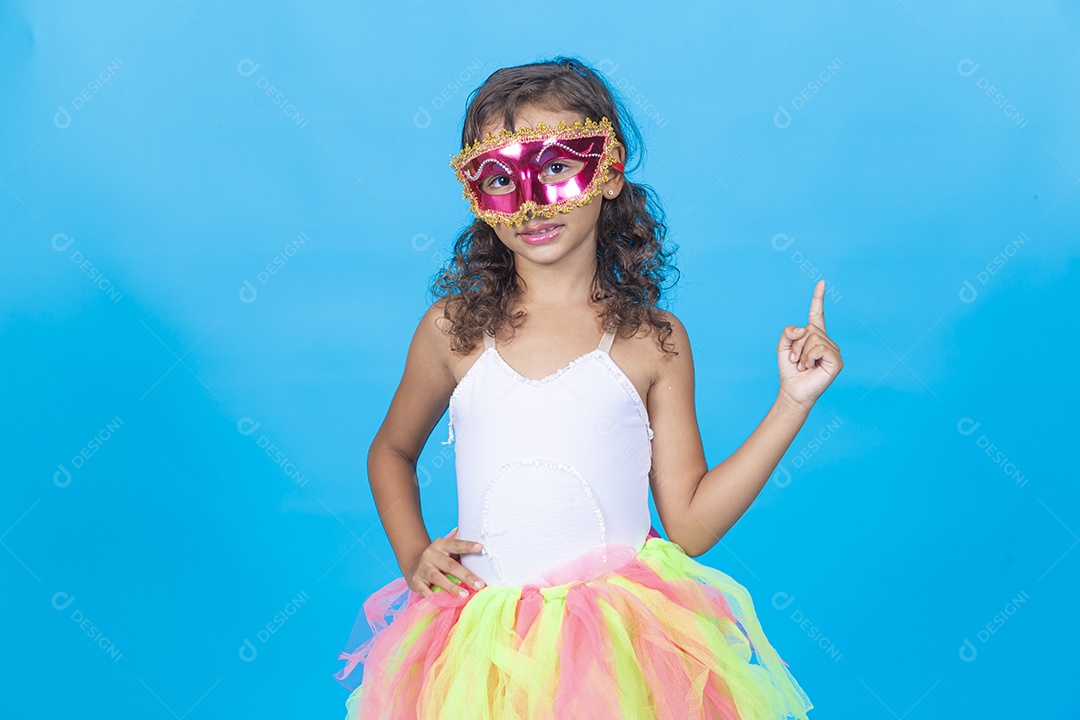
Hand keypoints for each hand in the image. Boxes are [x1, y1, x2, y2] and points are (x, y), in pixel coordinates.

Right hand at [403, 527, 485, 598]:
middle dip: (466, 576)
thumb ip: (462, 548)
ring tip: (465, 595)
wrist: (413, 565)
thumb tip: (484, 544)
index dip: (468, 546)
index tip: (481, 548)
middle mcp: (431, 554)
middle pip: (450, 565)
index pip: (456, 544)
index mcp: (442, 544)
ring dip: (452, 588)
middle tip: (480, 585)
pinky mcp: (415, 581)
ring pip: (438, 578)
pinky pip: (425, 590)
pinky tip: (444, 603)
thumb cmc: (440, 558)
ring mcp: (422, 567)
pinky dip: (434, 597)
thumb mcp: (448, 550)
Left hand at [776, 280, 842, 411]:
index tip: (821, 282)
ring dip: (801, 353)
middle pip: (809, 328)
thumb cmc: (789, 370)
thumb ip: (789, 332)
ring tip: (802, 365)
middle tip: (796, 360)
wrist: (793, 391)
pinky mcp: (836, 361)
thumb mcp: (783, 346)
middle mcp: (826, 341)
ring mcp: (833, 351)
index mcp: (814, 336)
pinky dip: (809, 357)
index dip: (818, 298)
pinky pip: (819, 348)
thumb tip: (804, 329)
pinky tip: (809, 367)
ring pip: (813, 338)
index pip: (817, 314)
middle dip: (796, 344)